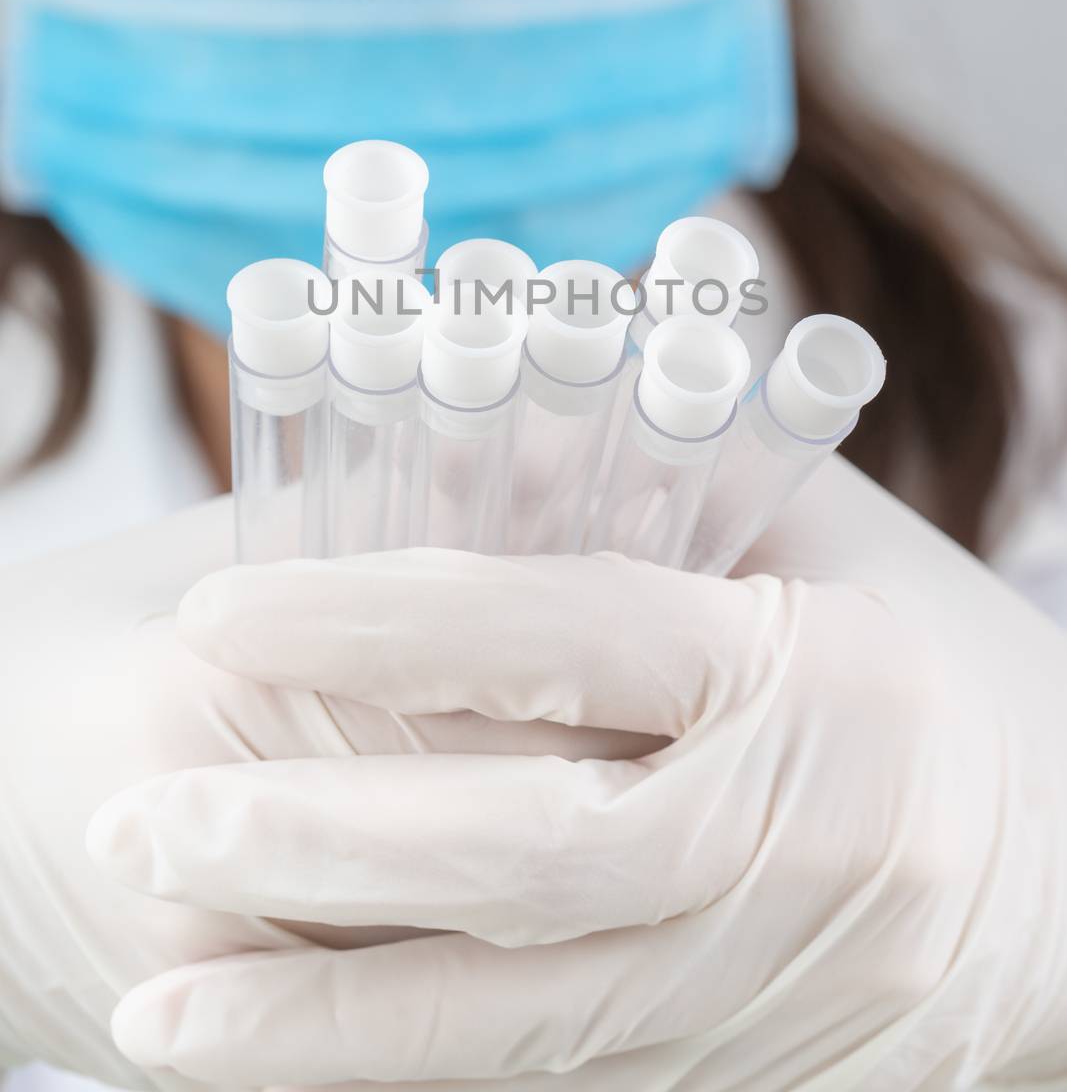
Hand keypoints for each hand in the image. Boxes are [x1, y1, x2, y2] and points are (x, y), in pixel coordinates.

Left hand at [91, 458, 1066, 1090]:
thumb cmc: (945, 669)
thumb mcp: (829, 544)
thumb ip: (660, 481)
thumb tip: (465, 422)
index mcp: (814, 675)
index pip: (566, 636)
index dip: (384, 616)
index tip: (223, 607)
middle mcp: (788, 842)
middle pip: (519, 852)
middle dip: (312, 844)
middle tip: (137, 827)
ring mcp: (760, 980)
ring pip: (516, 1012)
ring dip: (320, 1017)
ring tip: (151, 1008)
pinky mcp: (732, 1065)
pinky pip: (547, 1071)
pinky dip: (405, 1068)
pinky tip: (277, 1059)